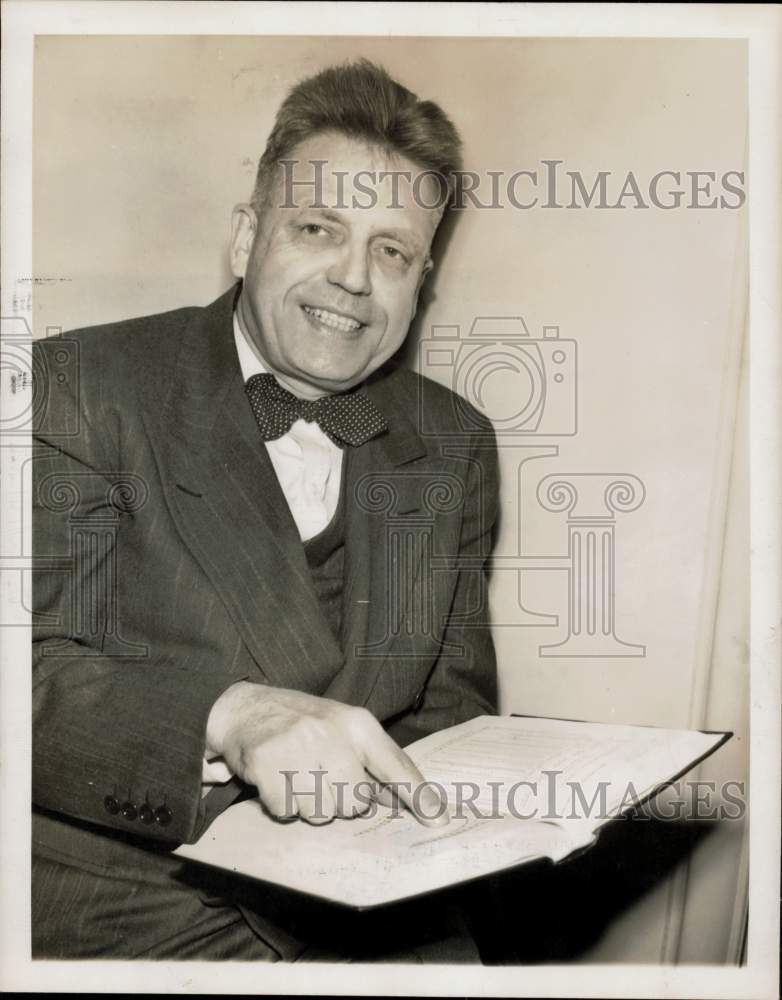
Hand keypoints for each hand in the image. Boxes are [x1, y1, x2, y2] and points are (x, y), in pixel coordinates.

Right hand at [206, 682, 447, 827]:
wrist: (246, 708)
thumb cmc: (303, 723)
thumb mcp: (343, 728)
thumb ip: (372, 761)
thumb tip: (401, 802)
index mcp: (357, 723)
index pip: (395, 764)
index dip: (418, 794)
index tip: (438, 819)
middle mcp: (332, 734)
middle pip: (355, 802)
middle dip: (339, 800)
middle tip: (321, 776)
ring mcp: (298, 748)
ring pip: (320, 814)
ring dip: (308, 804)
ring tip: (296, 774)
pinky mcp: (268, 764)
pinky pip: (287, 812)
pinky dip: (281, 803)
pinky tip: (277, 778)